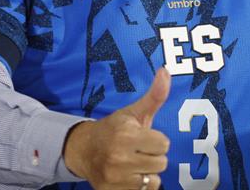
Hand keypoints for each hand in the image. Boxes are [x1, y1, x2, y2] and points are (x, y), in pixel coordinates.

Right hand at [63, 67, 170, 189]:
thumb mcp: (133, 112)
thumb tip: (166, 71)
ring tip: (134, 163)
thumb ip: (154, 95)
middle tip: (139, 150)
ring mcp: (114, 177)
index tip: (143, 137)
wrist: (83, 150)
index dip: (156, 140)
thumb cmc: (114, 129)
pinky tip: (129, 175)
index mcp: (125, 135)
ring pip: (154, 180)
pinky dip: (139, 186)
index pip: (163, 144)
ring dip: (148, 172)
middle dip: (153, 156)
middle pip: (161, 163)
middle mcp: (118, 157)